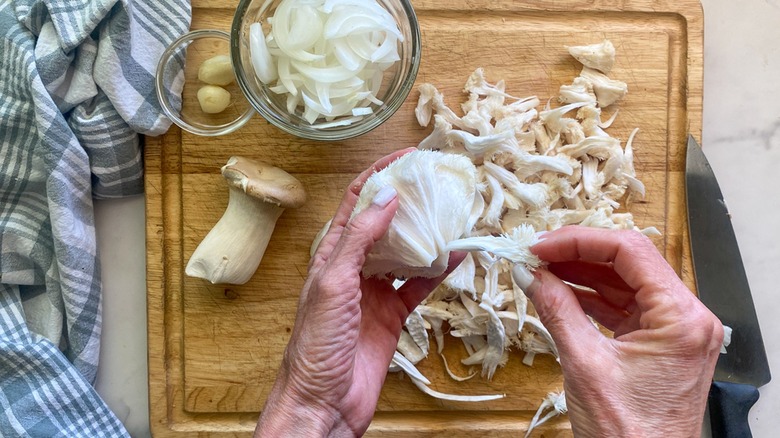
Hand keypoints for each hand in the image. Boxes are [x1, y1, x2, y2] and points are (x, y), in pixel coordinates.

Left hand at [255, 149, 462, 436]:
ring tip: (453, 214)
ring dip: (426, 234)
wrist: (324, 401)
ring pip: (405, 252)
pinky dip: (438, 272)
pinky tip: (457, 258)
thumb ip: (359, 239)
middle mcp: (354, 268)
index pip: (357, 201)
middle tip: (438, 181)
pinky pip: (418, 286)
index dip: (380, 174)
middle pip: (384, 222)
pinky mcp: (392, 315)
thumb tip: (386, 196)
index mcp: (331, 254)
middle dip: (408, 199)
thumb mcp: (333, 283)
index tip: (409, 156)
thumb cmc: (316, 344)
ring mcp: (375, 291)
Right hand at [519, 226, 722, 436]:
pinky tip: (559, 292)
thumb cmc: (628, 434)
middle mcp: (687, 318)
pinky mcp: (659, 343)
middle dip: (578, 254)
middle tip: (537, 254)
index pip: (630, 251)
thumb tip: (530, 274)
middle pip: (628, 262)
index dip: (580, 240)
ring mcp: (674, 331)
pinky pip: (623, 306)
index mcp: (682, 318)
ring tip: (541, 270)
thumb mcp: (584, 364)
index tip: (542, 245)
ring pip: (624, 282)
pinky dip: (590, 298)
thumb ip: (556, 310)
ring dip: (581, 274)